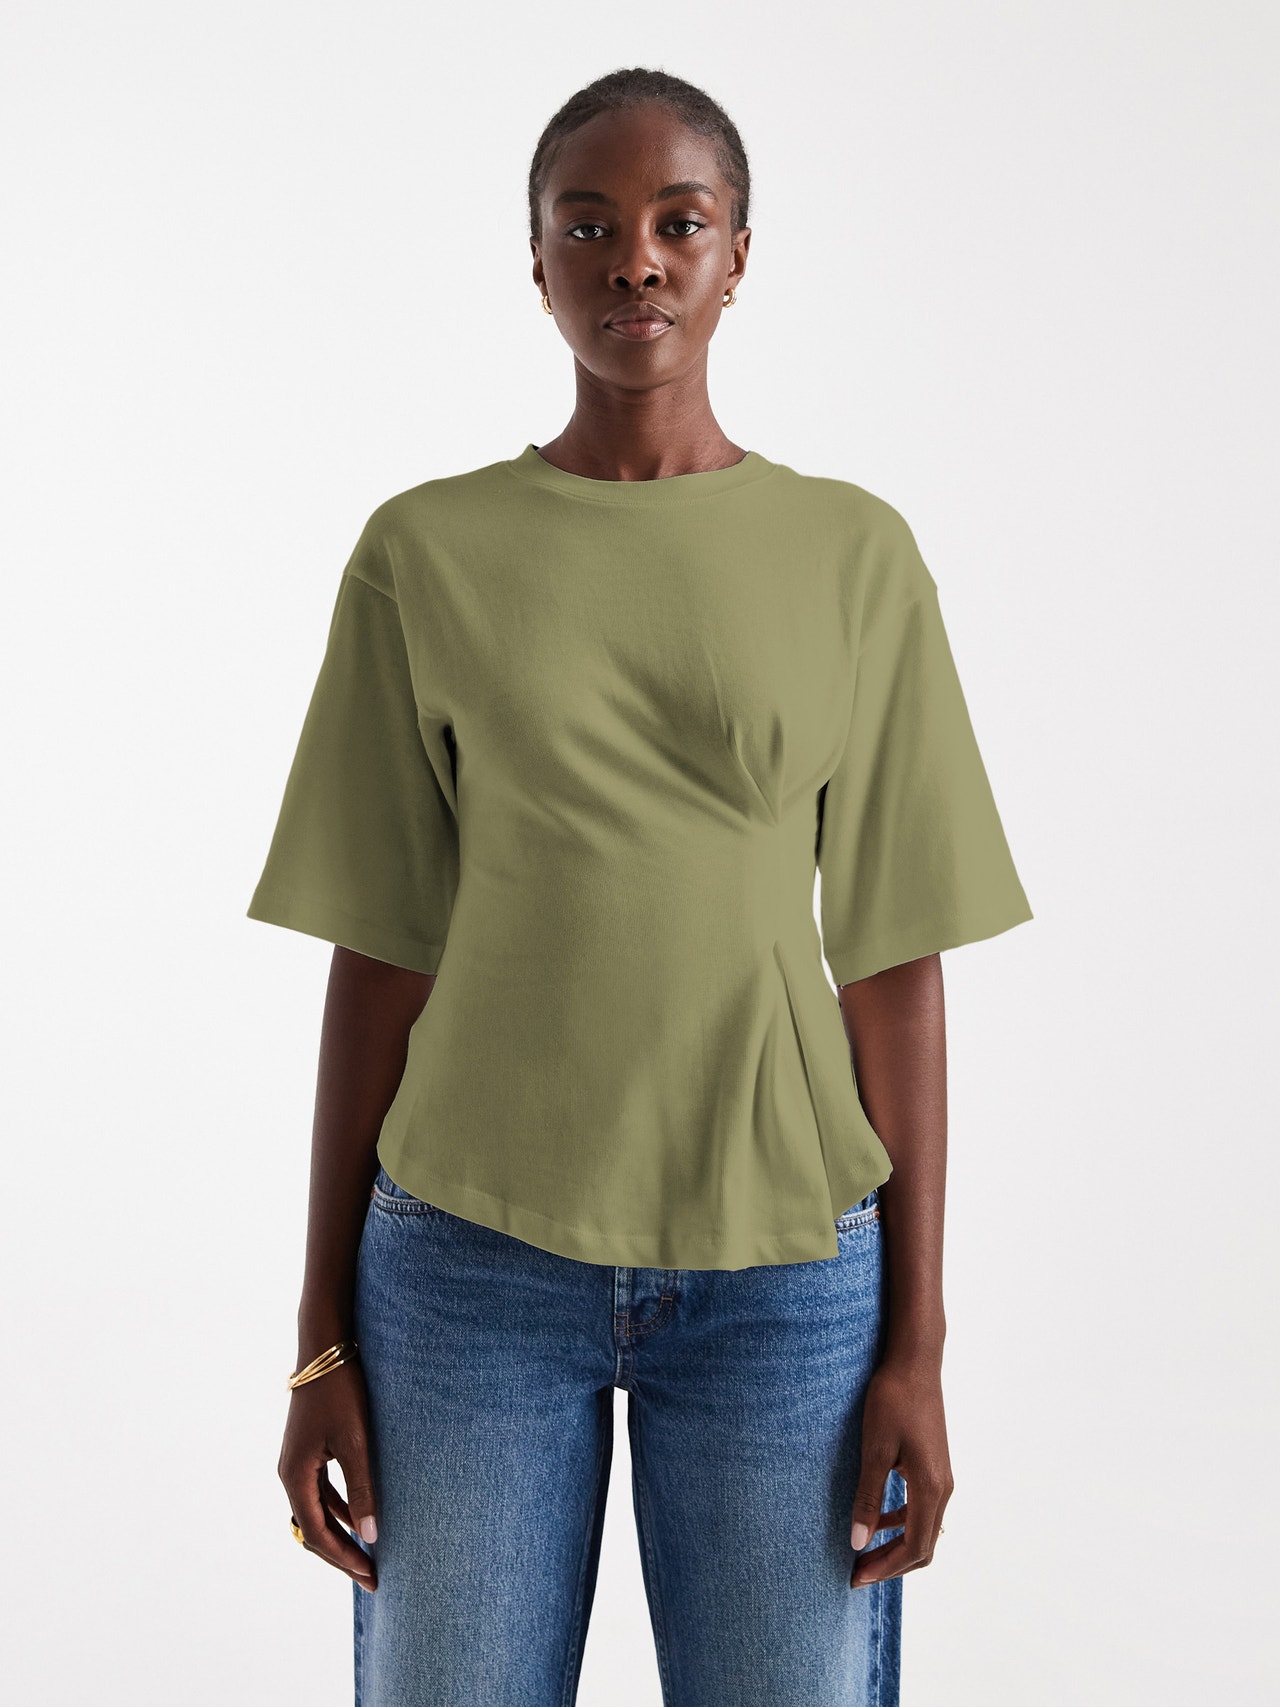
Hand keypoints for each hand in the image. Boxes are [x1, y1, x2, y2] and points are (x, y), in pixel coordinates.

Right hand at [279, 1359, 379, 1590]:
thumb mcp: (356, 1442)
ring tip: (367, 1555)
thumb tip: (369, 1535)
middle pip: (312, 1529)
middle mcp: (289, 1473)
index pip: (317, 1533)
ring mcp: (297, 1461)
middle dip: (341, 1555)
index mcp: (295, 1475)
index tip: (371, 1575)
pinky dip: (338, 1509)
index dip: (343, 1558)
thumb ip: (362, 1488)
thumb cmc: (341, 1392)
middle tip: (371, 1578)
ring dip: (340, 1534)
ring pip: (316, 1512)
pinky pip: (321, 1491)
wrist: (325, 1347)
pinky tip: (360, 1517)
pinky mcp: (308, 1449)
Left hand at [848, 1354, 952, 1587]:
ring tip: (864, 1552)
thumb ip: (868, 1497)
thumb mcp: (875, 1449)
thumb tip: (858, 1542)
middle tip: (857, 1573)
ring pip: (924, 1528)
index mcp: (930, 1487)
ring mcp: (942, 1477)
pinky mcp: (934, 1466)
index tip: (855, 1577)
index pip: (913, 1547)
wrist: (914, 1362)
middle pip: (923, 1546)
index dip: (885, 1567)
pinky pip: (922, 1508)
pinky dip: (901, 1523)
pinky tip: (878, 1518)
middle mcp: (943, 1487)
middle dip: (891, 1564)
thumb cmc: (893, 1400)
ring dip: (896, 1546)